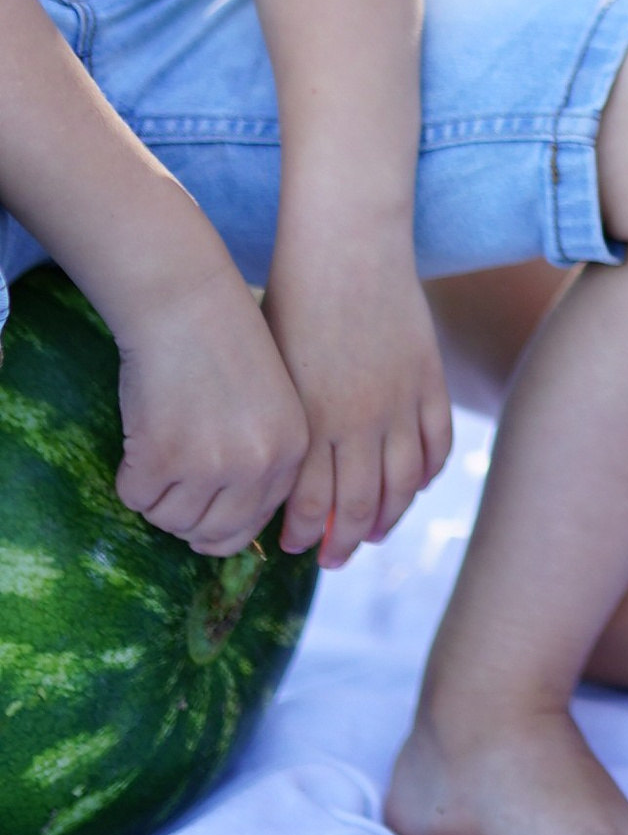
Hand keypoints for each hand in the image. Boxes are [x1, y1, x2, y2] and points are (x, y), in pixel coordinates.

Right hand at [113, 263, 308, 558]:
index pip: (253, 524)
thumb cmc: (222, 345)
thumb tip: (220, 529)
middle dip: (185, 520)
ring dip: (156, 496)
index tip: (200, 517)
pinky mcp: (162, 455)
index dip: (220, 525)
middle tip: (169, 490)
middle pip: (212, 535)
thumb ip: (260, 460)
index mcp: (291, 452)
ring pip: (170, 519)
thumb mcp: (268, 405)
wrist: (187, 300)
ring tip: (157, 452)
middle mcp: (258, 465)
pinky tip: (139, 439)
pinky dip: (129, 476)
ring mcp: (211, 464)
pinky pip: (135, 496)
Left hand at [265, 240, 452, 567]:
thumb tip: (279, 469)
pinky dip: (427, 475)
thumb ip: (283, 420)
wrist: (346, 245)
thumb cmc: (292, 298)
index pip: (308, 503)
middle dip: (343, 542)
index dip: (301, 532)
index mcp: (309, 420)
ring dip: (388, 519)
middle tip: (334, 557)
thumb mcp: (273, 366)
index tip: (293, 544)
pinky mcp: (429, 381)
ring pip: (402, 486)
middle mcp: (356, 421)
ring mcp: (400, 403)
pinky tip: (414, 486)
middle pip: (358, 506)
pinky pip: (437, 446)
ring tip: (375, 533)